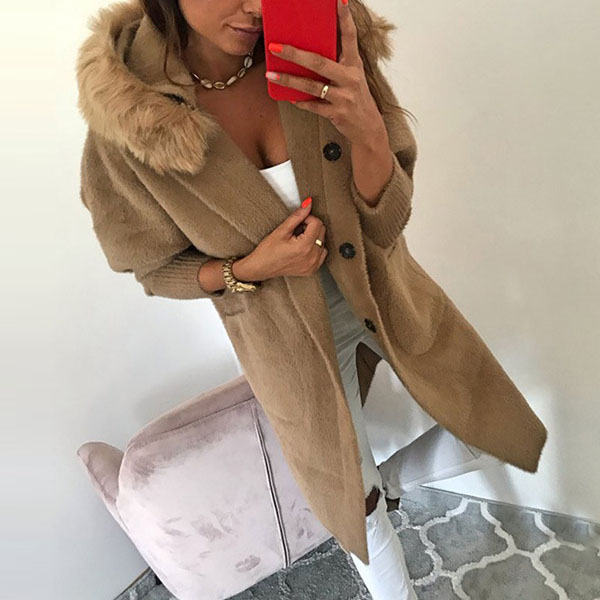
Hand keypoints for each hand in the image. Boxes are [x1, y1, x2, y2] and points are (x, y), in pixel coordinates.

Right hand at [244, 199, 327, 280]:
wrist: (261, 268)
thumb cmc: (267, 251)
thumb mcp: (281, 230)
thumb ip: (297, 216)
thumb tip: (308, 204)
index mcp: (304, 246)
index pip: (317, 223)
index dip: (307, 218)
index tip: (299, 222)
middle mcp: (311, 257)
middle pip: (322, 231)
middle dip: (311, 227)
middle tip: (297, 230)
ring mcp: (312, 265)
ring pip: (323, 242)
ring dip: (314, 238)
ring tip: (299, 240)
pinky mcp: (312, 269)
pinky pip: (322, 254)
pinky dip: (315, 248)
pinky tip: (304, 248)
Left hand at [265, 0, 385, 146]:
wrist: (368, 127)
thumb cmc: (356, 98)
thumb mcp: (351, 76)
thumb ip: (336, 63)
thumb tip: (308, 51)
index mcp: (354, 64)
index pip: (349, 36)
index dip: (344, 18)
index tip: (339, 0)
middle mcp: (350, 78)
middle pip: (319, 62)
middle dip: (295, 54)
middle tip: (275, 46)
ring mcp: (343, 97)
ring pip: (311, 86)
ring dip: (289, 81)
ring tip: (271, 75)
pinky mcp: (337, 113)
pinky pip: (313, 106)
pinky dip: (301, 103)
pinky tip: (290, 98)